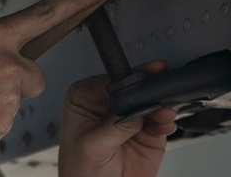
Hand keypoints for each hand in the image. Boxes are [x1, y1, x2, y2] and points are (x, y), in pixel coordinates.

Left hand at [58, 60, 177, 176]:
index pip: (105, 83)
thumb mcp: (92, 146)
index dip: (121, 80)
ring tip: (164, 111)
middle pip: (130, 88)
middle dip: (144, 88)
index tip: (134, 81)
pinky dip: (166, 121)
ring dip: (158, 104)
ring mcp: (128, 118)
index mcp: (84, 101)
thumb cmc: (81, 171)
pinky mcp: (147, 133)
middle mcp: (107, 105)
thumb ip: (114, 127)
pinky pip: (160, 122)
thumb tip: (135, 110)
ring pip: (148, 102)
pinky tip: (166, 122)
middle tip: (156, 86)